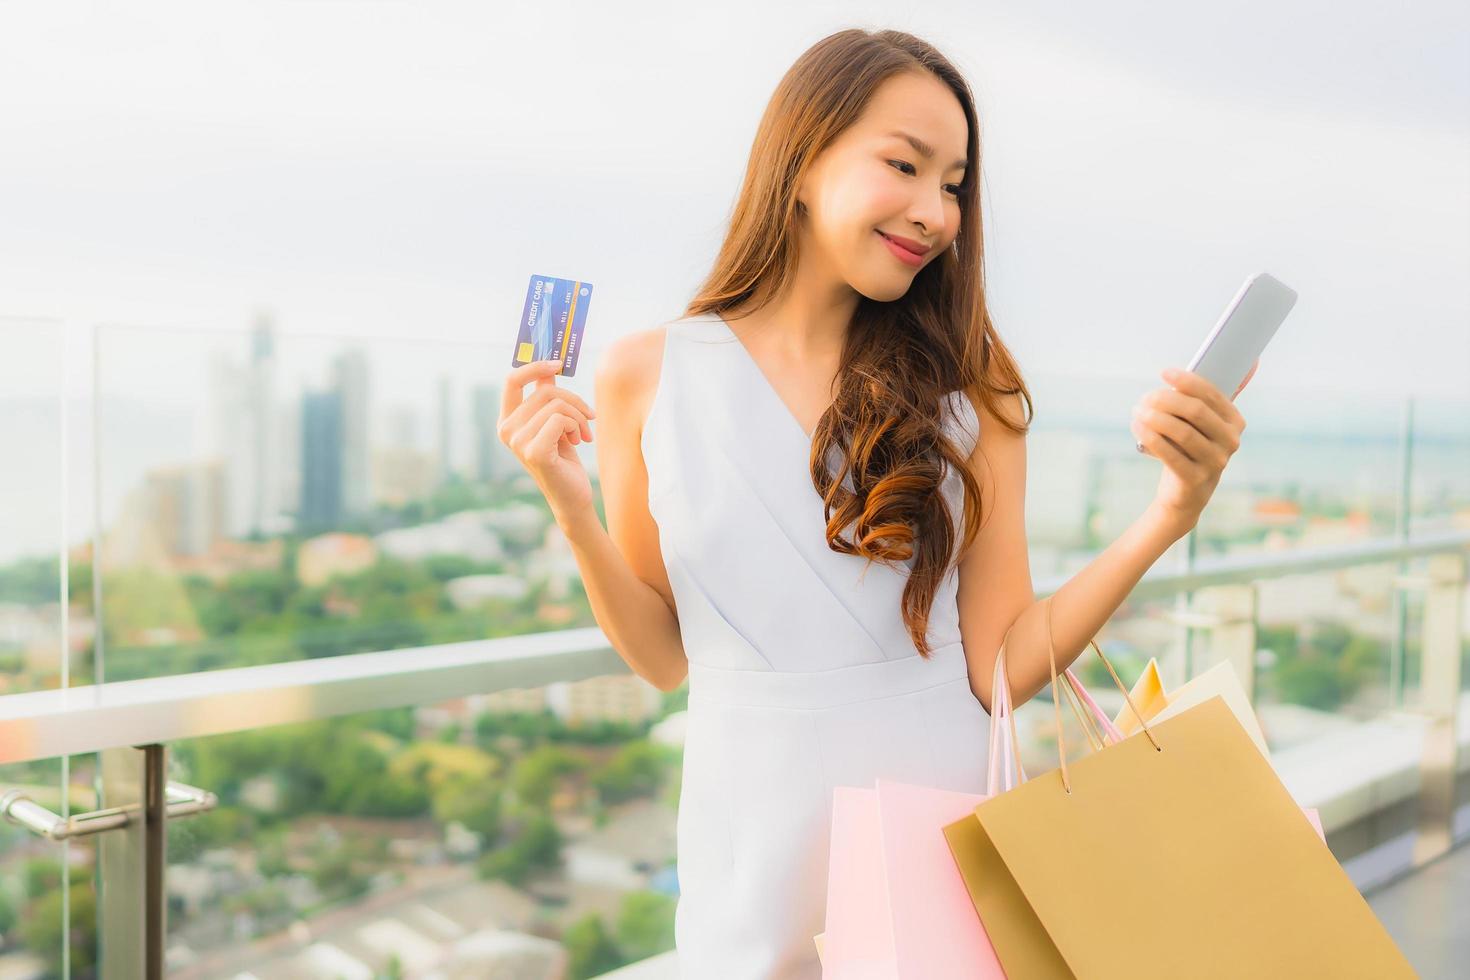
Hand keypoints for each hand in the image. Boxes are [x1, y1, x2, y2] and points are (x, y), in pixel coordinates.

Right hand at [498, 358, 597, 522]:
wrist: (573, 496)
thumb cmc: (564, 459)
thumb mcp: (555, 423)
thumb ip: (547, 396)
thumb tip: (550, 367)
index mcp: (507, 420)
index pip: (512, 380)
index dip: (535, 366)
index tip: (558, 364)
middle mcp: (507, 430)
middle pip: (544, 391)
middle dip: (574, 401)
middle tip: (588, 417)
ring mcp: (517, 442)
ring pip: (556, 405)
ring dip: (579, 416)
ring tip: (583, 433)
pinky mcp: (534, 451)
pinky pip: (560, 419)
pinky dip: (577, 426)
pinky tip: (580, 442)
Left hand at [1131, 360, 1253, 533]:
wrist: (1184, 494)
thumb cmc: (1189, 449)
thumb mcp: (1200, 424)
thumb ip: (1208, 397)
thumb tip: (1249, 362)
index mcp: (1235, 421)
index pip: (1211, 394)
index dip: (1186, 380)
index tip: (1164, 372)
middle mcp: (1230, 441)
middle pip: (1195, 411)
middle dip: (1165, 399)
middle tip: (1144, 398)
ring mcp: (1216, 462)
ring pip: (1181, 431)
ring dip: (1154, 418)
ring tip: (1137, 412)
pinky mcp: (1196, 479)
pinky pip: (1170, 453)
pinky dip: (1151, 437)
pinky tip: (1138, 427)